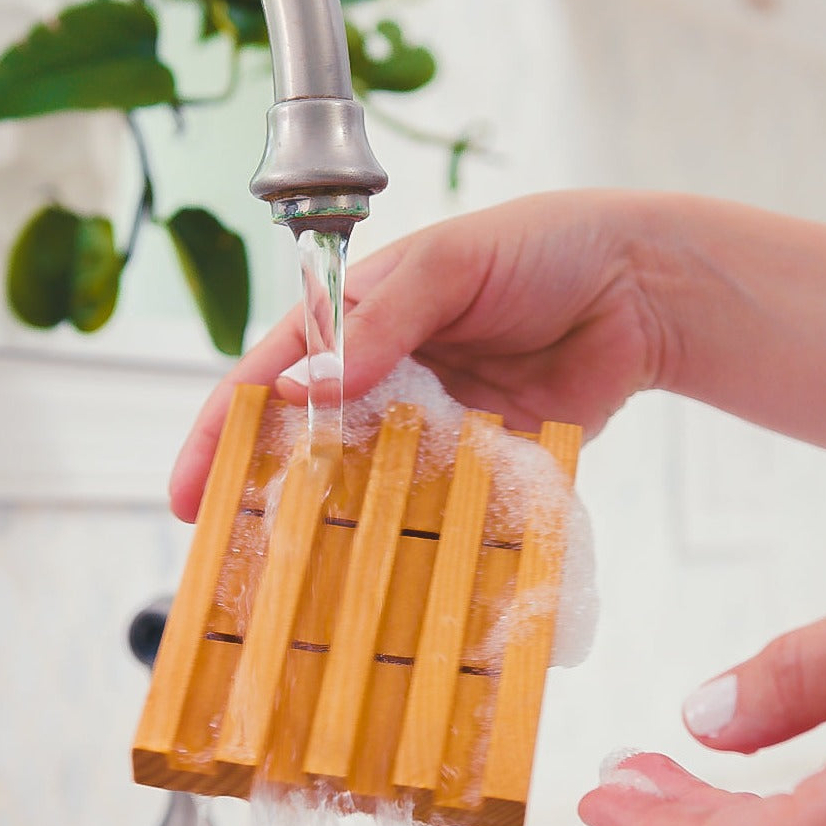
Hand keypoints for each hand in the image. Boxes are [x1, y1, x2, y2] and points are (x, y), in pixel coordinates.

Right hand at [169, 190, 674, 521]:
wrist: (638, 288)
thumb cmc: (538, 249)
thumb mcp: (447, 265)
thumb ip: (380, 326)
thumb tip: (304, 389)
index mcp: (359, 316)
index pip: (274, 372)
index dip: (225, 428)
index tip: (186, 488)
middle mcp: (387, 374)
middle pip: (312, 439)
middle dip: (270, 488)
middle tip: (229, 551)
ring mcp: (434, 421)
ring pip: (371, 479)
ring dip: (340, 520)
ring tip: (298, 576)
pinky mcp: (484, 456)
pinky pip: (440, 499)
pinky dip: (416, 528)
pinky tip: (390, 566)